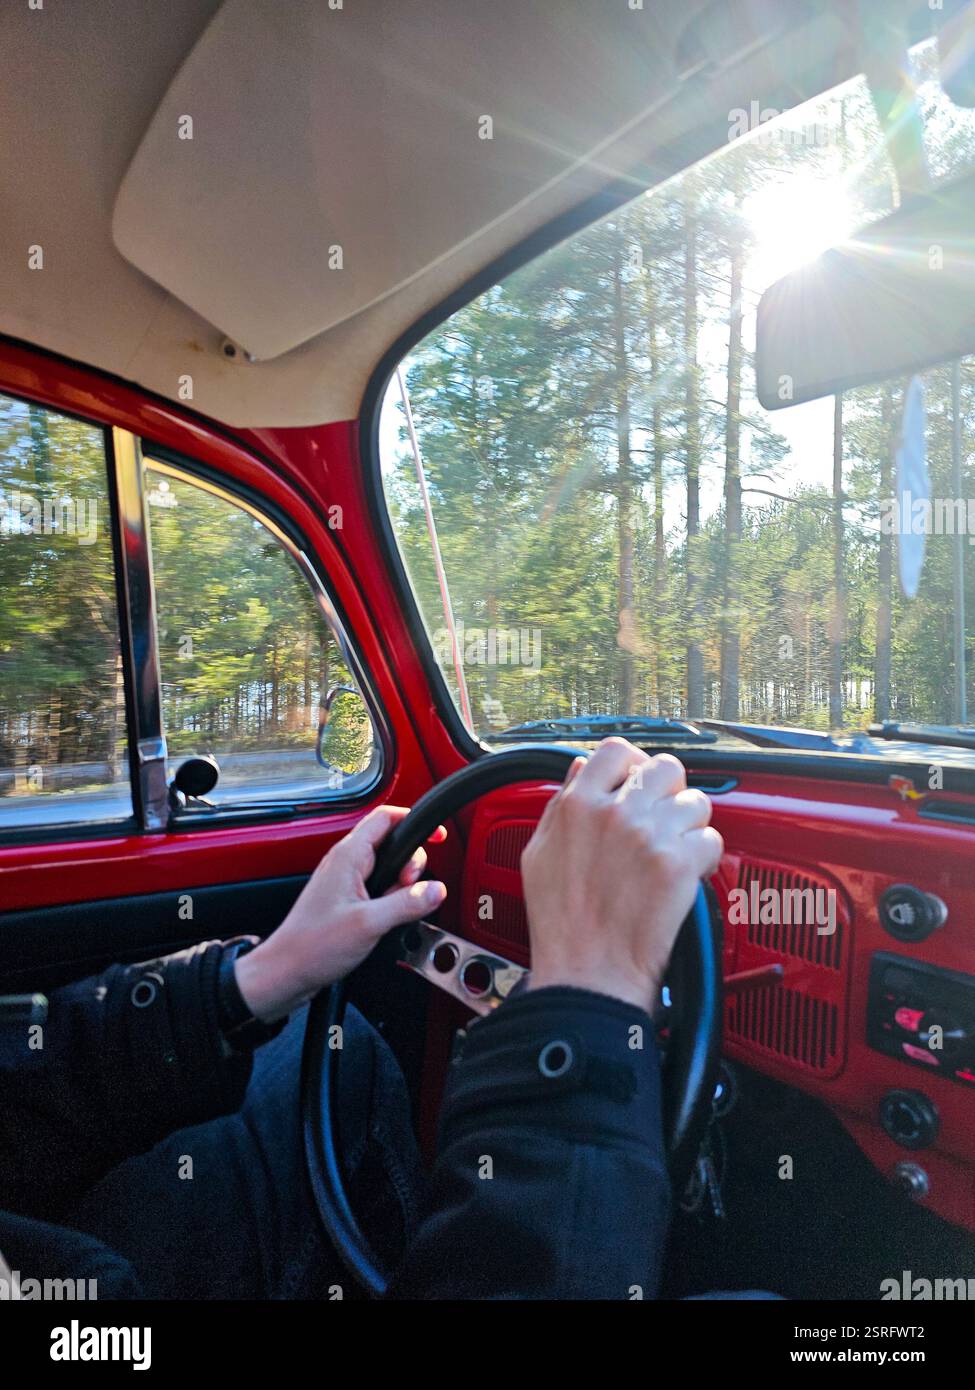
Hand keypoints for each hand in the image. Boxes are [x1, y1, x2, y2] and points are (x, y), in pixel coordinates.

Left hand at [234, 806, 446, 1022]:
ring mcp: (347, 881)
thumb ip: (407, 903)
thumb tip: (435, 890)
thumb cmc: (313, 946)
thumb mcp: (369, 924)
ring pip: (388, 868)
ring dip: (401, 886)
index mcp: (348, 856)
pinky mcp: (348, 899)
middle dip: (411, 864)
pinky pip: (380, 888)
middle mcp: (346, 863)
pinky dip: (391, 899)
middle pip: (393, 843)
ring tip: (394, 910)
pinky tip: (386, 919)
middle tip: (410, 888)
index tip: (437, 836)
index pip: (386, 818)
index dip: (414, 820)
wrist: (287, 972)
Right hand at [521, 738, 721, 1012]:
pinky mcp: (679, 865)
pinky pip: (710, 840)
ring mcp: (650, 837)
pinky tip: (683, 875)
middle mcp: (616, 813)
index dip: (633, 764)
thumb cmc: (561, 924)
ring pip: (695, 803)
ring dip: (688, 825)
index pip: (617, 751)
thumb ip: (561, 805)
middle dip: (667, 791)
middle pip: (665, 768)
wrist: (589, 974)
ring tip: (672, 851)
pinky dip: (702, 858)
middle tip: (661, 818)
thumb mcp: (539, 853)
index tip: (636, 783)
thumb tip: (582, 770)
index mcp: (578, 806)